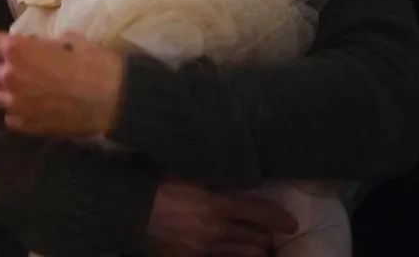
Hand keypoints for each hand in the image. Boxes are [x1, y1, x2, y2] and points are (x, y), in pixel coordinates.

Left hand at [0, 28, 123, 136]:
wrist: (115, 100)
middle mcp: (10, 76)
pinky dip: (18, 112)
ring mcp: (16, 104)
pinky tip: (35, 108)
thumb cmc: (95, 63)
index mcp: (18, 50)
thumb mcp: (70, 39)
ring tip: (27, 90)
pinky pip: (10, 117)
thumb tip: (38, 45)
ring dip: (7, 91)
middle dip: (1, 67)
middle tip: (21, 68)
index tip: (0, 44)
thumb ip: (44, 42)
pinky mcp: (27, 126)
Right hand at [146, 178, 297, 256]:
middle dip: (265, 236)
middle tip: (269, 233)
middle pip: (254, 238)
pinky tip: (232, 253)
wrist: (127, 209)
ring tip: (257, 247)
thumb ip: (210, 176)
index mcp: (216, 205)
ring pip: (242, 254)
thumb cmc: (155, 185)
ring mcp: (203, 249)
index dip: (278, 218)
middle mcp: (215, 230)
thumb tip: (233, 169)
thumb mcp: (186, 173)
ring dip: (253, 250)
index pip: (258, 212)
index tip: (291, 223)